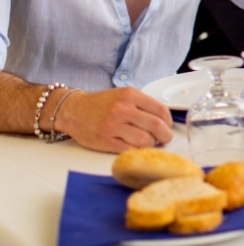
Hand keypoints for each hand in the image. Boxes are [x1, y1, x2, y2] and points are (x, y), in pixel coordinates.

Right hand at [56, 87, 173, 152]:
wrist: (74, 110)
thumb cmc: (102, 104)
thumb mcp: (124, 95)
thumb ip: (143, 104)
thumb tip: (164, 120)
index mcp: (130, 95)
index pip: (160, 110)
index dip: (168, 122)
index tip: (168, 126)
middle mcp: (122, 109)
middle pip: (156, 126)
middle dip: (165, 135)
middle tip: (165, 138)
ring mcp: (113, 125)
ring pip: (145, 140)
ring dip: (152, 144)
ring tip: (150, 143)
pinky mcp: (105, 140)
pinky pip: (130, 149)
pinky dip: (138, 150)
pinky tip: (137, 147)